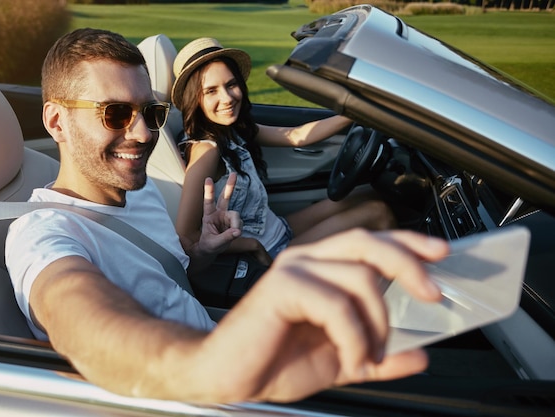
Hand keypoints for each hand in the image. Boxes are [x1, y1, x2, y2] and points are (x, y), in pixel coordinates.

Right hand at [196, 229, 448, 402]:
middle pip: (370, 243)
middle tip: (432, 295)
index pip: (371, 241)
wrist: (228, 375)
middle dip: (409, 266)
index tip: (440, 252)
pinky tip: (348, 359)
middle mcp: (307, 259)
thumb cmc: (273, 360)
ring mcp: (293, 270)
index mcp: (321, 268)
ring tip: (366, 357)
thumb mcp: (339, 359)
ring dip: (376, 326)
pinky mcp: (281, 287)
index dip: (408, 242)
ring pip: (360, 278)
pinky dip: (353, 339)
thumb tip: (418, 355)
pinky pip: (337, 306)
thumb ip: (377, 355)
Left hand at [198, 173, 241, 254]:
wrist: (210, 250)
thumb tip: (237, 231)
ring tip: (233, 234)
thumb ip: (225, 238)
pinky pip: (239, 224)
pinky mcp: (233, 222)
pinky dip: (238, 230)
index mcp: (208, 216)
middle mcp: (218, 213)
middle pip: (225, 197)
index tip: (208, 179)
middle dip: (230, 186)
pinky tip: (233, 235)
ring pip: (236, 215)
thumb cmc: (208, 245)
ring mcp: (226, 217)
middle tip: (234, 174)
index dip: (209, 191)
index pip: (208, 202)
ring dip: (236, 224)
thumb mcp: (213, 244)